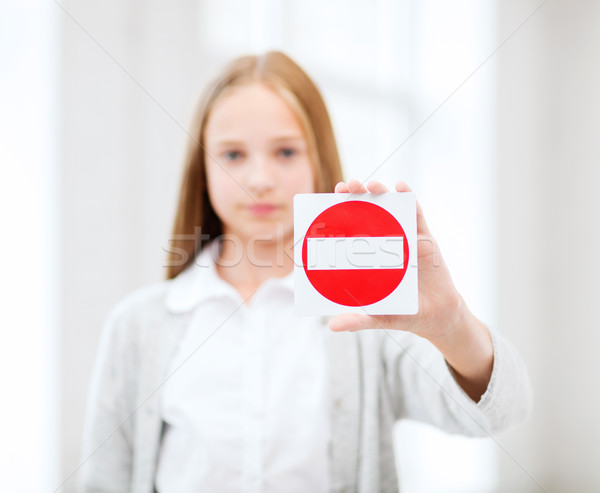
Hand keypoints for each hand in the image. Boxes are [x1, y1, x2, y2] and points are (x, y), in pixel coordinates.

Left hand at [330, 179, 493, 400]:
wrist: (436, 317)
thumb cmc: (403, 312)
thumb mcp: (378, 317)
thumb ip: (357, 320)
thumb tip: (332, 326)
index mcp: (370, 256)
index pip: (352, 229)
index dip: (341, 213)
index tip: (326, 200)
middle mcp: (385, 242)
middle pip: (369, 212)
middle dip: (358, 196)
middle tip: (347, 186)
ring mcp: (405, 238)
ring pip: (391, 208)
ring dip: (381, 192)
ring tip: (372, 184)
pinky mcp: (425, 238)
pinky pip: (417, 214)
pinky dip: (409, 198)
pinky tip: (401, 186)